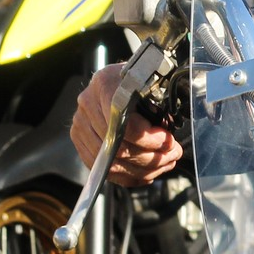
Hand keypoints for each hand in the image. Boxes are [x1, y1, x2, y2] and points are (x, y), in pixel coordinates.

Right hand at [71, 64, 181, 185]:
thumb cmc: (140, 78)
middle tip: (173, 155)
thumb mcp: (152, 80)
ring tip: (164, 164)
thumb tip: (169, 138)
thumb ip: (159, 103)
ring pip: (111, 163)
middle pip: (118, 147)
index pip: (125, 124)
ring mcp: (80, 124)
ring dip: (143, 170)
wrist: (120, 77)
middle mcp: (88, 103)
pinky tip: (146, 174)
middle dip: (152, 158)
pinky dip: (128, 176)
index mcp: (106, 83)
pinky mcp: (80, 141)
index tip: (170, 142)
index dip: (150, 140)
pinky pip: (103, 169)